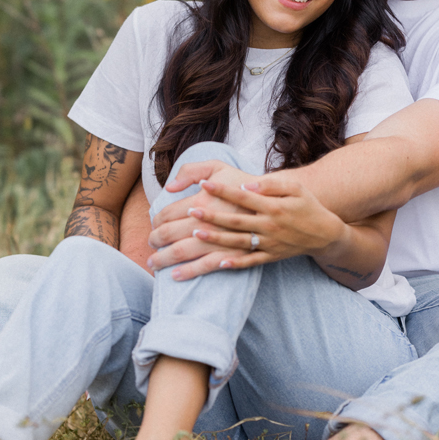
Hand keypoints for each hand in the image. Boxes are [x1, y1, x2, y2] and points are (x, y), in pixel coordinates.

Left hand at [147, 161, 260, 276]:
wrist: (289, 197)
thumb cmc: (246, 179)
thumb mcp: (219, 165)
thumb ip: (192, 171)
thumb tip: (169, 188)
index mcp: (209, 200)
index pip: (173, 212)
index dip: (157, 220)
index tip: (153, 223)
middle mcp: (218, 222)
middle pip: (178, 235)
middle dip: (158, 242)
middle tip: (150, 244)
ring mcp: (230, 239)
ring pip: (194, 255)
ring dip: (171, 261)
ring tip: (156, 265)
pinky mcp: (242, 252)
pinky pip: (220, 265)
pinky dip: (200, 270)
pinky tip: (182, 274)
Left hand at [148, 172, 345, 280]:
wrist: (324, 234)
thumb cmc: (307, 205)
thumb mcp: (295, 188)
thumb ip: (271, 184)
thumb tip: (247, 184)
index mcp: (273, 206)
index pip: (242, 196)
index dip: (222, 190)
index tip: (203, 184)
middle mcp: (269, 226)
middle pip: (234, 221)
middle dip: (211, 216)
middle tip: (190, 210)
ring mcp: (269, 243)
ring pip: (237, 242)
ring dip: (216, 238)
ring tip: (196, 233)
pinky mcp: (271, 257)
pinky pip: (250, 262)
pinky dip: (235, 264)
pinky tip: (218, 264)